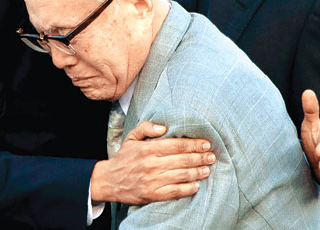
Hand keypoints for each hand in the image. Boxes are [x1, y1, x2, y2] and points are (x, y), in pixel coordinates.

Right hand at [90, 121, 215, 204]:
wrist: (107, 181)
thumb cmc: (123, 158)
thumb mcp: (131, 137)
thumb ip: (147, 127)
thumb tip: (164, 126)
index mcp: (148, 148)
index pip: (176, 144)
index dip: (193, 144)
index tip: (206, 143)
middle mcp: (151, 164)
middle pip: (182, 160)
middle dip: (200, 157)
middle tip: (212, 156)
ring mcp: (152, 180)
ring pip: (181, 175)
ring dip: (197, 172)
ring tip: (207, 169)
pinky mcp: (152, 194)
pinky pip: (174, 191)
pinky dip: (187, 189)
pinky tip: (196, 185)